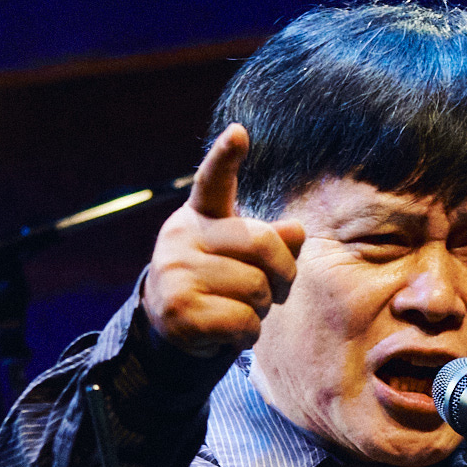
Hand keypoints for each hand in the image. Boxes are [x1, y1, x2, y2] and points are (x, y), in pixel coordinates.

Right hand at [142, 124, 307, 356]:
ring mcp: (176, 272)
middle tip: (276, 290)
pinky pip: (244, 322)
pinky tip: (229, 331)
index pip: (214, 180)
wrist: (171, 323)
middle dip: (284, 273)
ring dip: (263, 309)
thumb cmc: (220, 281)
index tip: (239, 132)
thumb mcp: (246, 256)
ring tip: (241, 308)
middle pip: (263, 243)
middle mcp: (182, 236)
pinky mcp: (179, 311)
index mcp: (201, 215)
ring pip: (257, 289)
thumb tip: (295, 229)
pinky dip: (249, 334)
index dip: (226, 157)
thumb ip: (273, 240)